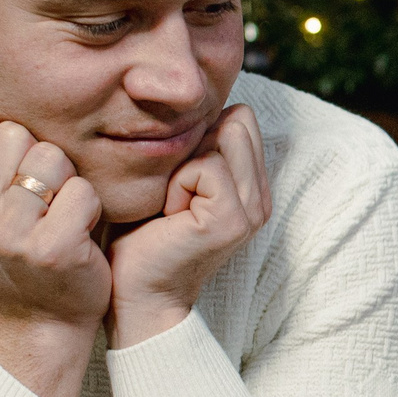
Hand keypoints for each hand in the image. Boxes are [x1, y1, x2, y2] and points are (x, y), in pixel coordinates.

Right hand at [0, 77, 107, 396]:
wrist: (42, 317)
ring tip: (58, 213)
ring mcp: (5, 237)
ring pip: (51, 158)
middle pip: (16, 134)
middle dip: (39, 159)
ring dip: (67, 182)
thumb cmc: (16, 245)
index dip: (8, 145)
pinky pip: (82, 191)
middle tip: (41, 200)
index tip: (13, 182)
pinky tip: (79, 232)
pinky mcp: (50, 251)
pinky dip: (90, 206)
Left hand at [106, 105, 271, 347]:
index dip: (201, 133)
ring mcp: (253, 209)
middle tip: (174, 190)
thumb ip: (194, 147)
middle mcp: (261, 197)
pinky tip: (169, 216)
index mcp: (252, 186)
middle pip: (238, 119)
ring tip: (172, 204)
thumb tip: (188, 103)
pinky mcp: (233, 219)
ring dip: (184, 165)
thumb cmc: (141, 235)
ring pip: (223, 136)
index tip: (178, 177)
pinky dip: (177, 184)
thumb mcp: (173, 179)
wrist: (136, 293)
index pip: (240, 118)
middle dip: (195, 145)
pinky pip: (205, 165)